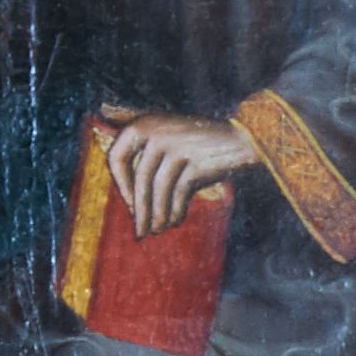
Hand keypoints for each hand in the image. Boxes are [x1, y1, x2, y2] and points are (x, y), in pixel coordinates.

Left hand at [99, 106, 257, 235]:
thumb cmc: (197, 146)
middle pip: (139, 179)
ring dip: (157, 216)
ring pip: (158, 190)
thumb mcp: (166, 140)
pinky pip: (178, 194)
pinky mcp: (195, 162)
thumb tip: (129, 203)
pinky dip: (174, 211)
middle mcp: (156, 132)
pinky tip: (174, 222)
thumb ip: (144, 159)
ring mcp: (177, 146)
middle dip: (140, 209)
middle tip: (140, 231)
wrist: (240, 140)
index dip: (120, 185)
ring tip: (157, 230)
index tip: (129, 205)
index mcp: (143, 124)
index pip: (116, 157)